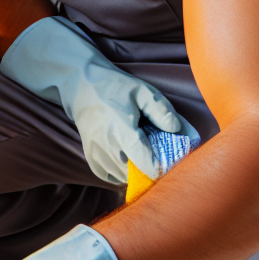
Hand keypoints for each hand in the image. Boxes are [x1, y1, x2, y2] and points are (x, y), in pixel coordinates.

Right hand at [0, 16, 199, 183]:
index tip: (170, 158)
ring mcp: (95, 151)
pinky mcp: (89, 154)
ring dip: (135, 171)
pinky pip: (107, 175)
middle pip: (136, 173)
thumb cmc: (114, 86)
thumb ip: (162, 110)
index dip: (163, 166)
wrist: (80, 83)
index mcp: (122, 129)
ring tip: (142, 155)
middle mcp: (106, 144)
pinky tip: (126, 160)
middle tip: (158, 154)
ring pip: (122, 176)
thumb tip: (178, 131)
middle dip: (150, 168)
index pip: (146, 163)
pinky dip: (119, 173)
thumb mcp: (142, 91)